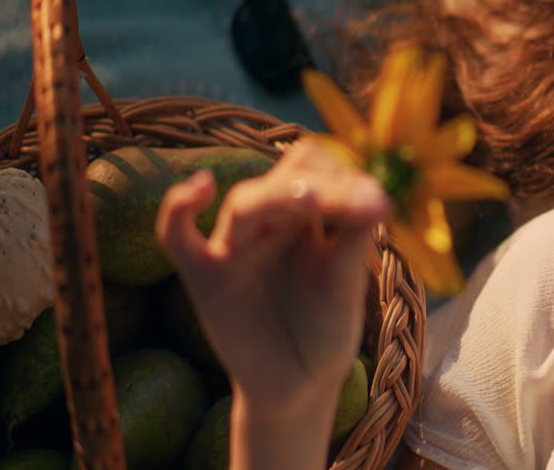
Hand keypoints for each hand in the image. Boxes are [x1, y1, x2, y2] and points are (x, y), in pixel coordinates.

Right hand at [156, 138, 391, 414]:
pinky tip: (201, 187)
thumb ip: (354, 241)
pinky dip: (177, 207)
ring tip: (313, 199)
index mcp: (305, 216)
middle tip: (356, 205)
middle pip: (282, 178)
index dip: (343, 176)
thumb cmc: (325, 329)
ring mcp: (233, 247)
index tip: (376, 205)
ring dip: (278, 196)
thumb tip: (378, 196)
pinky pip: (175, 235)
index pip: (314, 167)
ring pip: (244, 204)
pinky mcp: (203, 277)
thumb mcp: (346, 284)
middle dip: (318, 186)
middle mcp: (268, 223)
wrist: (299, 386)